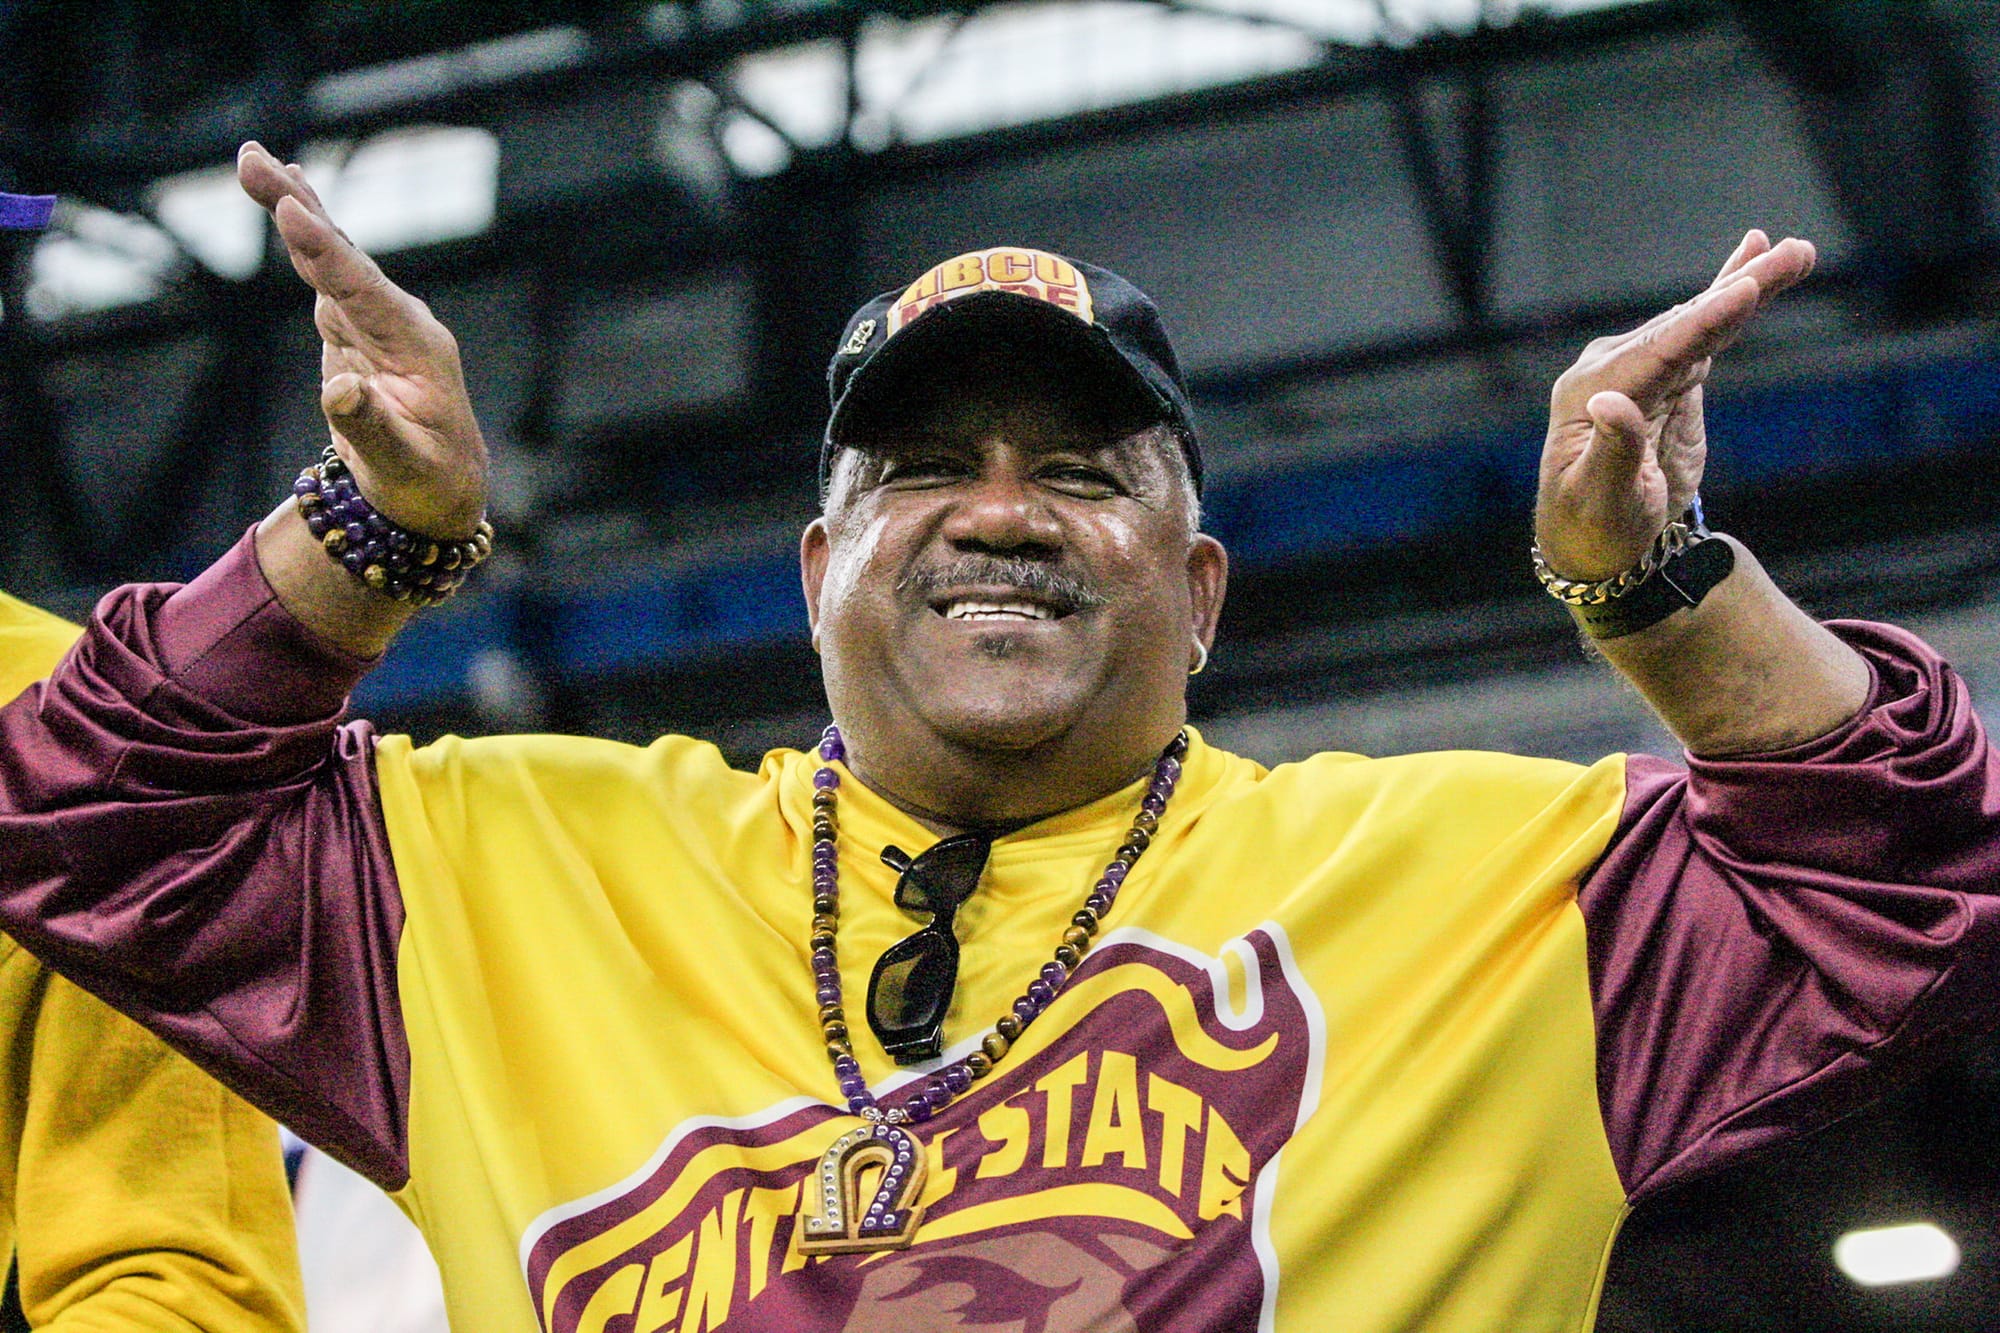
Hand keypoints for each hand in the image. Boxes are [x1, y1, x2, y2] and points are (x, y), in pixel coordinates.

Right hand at [236, 141, 487, 538]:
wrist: (440, 491)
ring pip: (331, 258)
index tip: (291, 210)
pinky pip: (326, 274)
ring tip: (255, 161)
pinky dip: (304, 238)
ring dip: (295, 208)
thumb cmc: (425, 482)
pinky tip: (289, 202)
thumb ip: (369, 427)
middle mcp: (398, 322)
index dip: (324, 250)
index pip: (361, 289)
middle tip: (251, 158)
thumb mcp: (401, 464)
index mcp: (415, 346)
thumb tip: (338, 390)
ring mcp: (377, 322)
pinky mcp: (356, 329)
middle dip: (298, 206)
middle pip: (342, 256)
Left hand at [1535, 230, 1815, 580]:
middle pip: (1687, 323)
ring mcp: (1641, 370)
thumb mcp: (1600, 498)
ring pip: (1701, 321)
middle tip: (1794, 251)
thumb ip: (1611, 450)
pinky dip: (1730, 299)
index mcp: (1591, 391)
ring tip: (1796, 251)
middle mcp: (1613, 368)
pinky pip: (1704, 333)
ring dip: (1748, 283)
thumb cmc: (1592, 526)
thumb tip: (1606, 402)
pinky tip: (1752, 263)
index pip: (1659, 351)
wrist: (1592, 543)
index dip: (1705, 321)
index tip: (1744, 289)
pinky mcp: (1668, 379)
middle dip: (1742, 286)